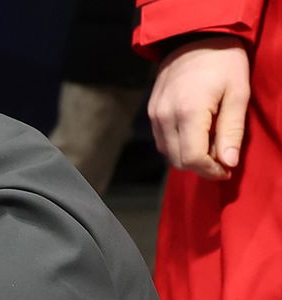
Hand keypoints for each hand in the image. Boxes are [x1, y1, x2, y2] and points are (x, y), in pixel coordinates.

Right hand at [147, 36, 250, 178]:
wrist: (196, 38)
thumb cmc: (223, 62)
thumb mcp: (238, 94)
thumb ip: (231, 131)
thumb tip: (227, 162)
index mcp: (188, 112)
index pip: (192, 158)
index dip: (210, 170)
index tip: (226, 170)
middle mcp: (165, 117)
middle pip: (178, 160)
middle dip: (200, 166)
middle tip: (221, 162)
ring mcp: (154, 115)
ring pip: (168, 153)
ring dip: (188, 157)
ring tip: (210, 147)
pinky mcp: (151, 113)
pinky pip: (162, 141)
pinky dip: (178, 145)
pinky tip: (195, 135)